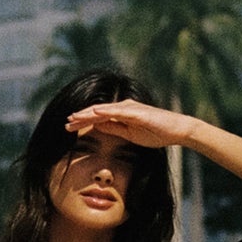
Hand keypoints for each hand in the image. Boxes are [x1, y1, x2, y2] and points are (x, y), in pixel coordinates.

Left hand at [65, 99, 194, 150]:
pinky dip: (103, 112)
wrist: (177, 130)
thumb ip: (114, 129)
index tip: (69, 127)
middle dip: (80, 117)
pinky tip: (92, 114)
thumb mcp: (130, 134)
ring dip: (86, 114)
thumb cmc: (156, 133)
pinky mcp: (136, 111)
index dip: (82, 121)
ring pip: (102, 110)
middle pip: (97, 112)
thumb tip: (96, 126)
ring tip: (73, 118)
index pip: (98, 117)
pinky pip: (116, 111)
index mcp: (122, 113)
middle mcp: (123, 107)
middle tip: (65, 123)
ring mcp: (129, 108)